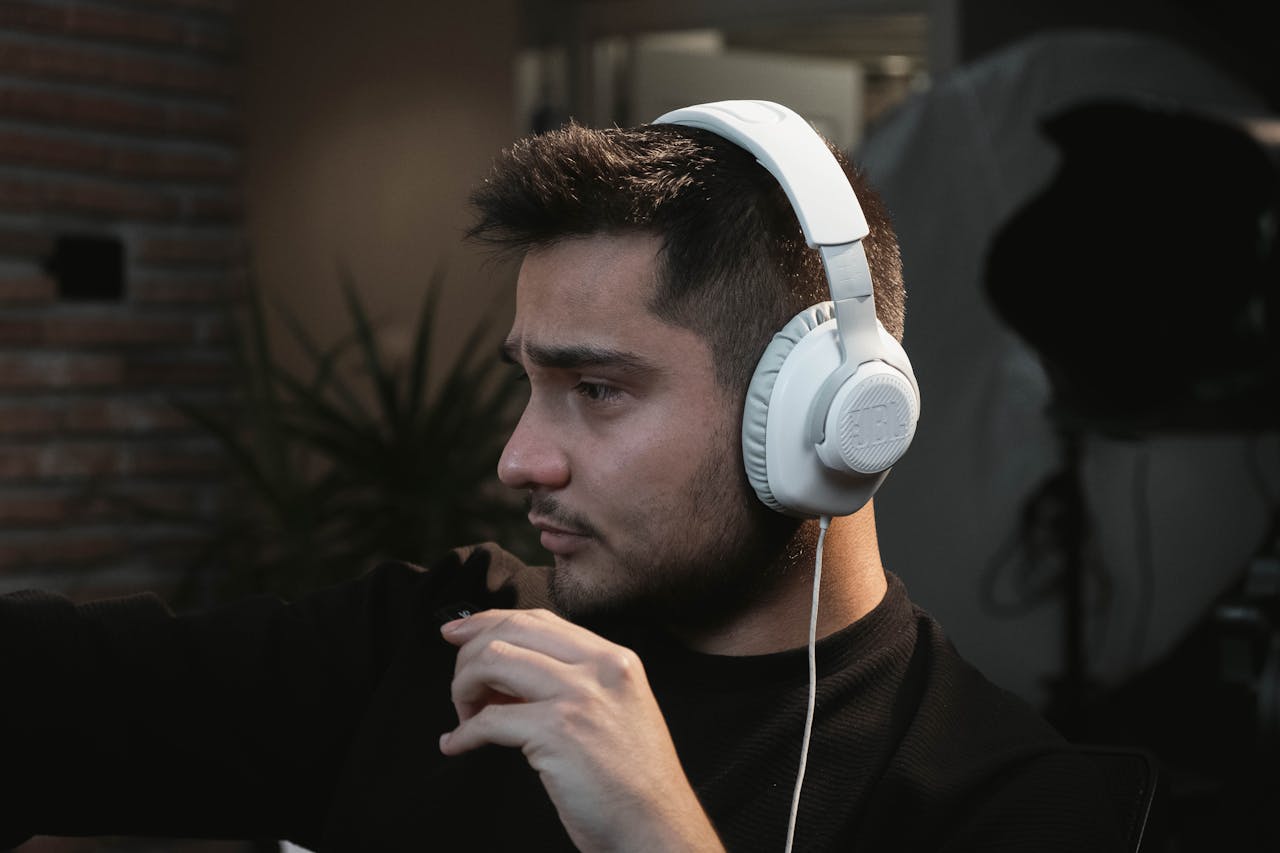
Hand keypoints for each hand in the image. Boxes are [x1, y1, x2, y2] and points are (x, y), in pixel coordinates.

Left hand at [439, 608, 723, 852]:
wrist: (657, 828)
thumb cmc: (633, 782)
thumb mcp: (617, 709)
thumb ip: (574, 682)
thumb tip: (506, 672)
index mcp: (614, 659)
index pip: (540, 619)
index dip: (491, 622)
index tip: (460, 633)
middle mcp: (599, 667)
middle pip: (512, 631)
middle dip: (469, 654)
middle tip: (457, 685)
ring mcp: (578, 696)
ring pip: (493, 662)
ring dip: (463, 689)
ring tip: (464, 717)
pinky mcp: (557, 731)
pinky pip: (488, 719)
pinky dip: (463, 734)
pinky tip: (458, 744)